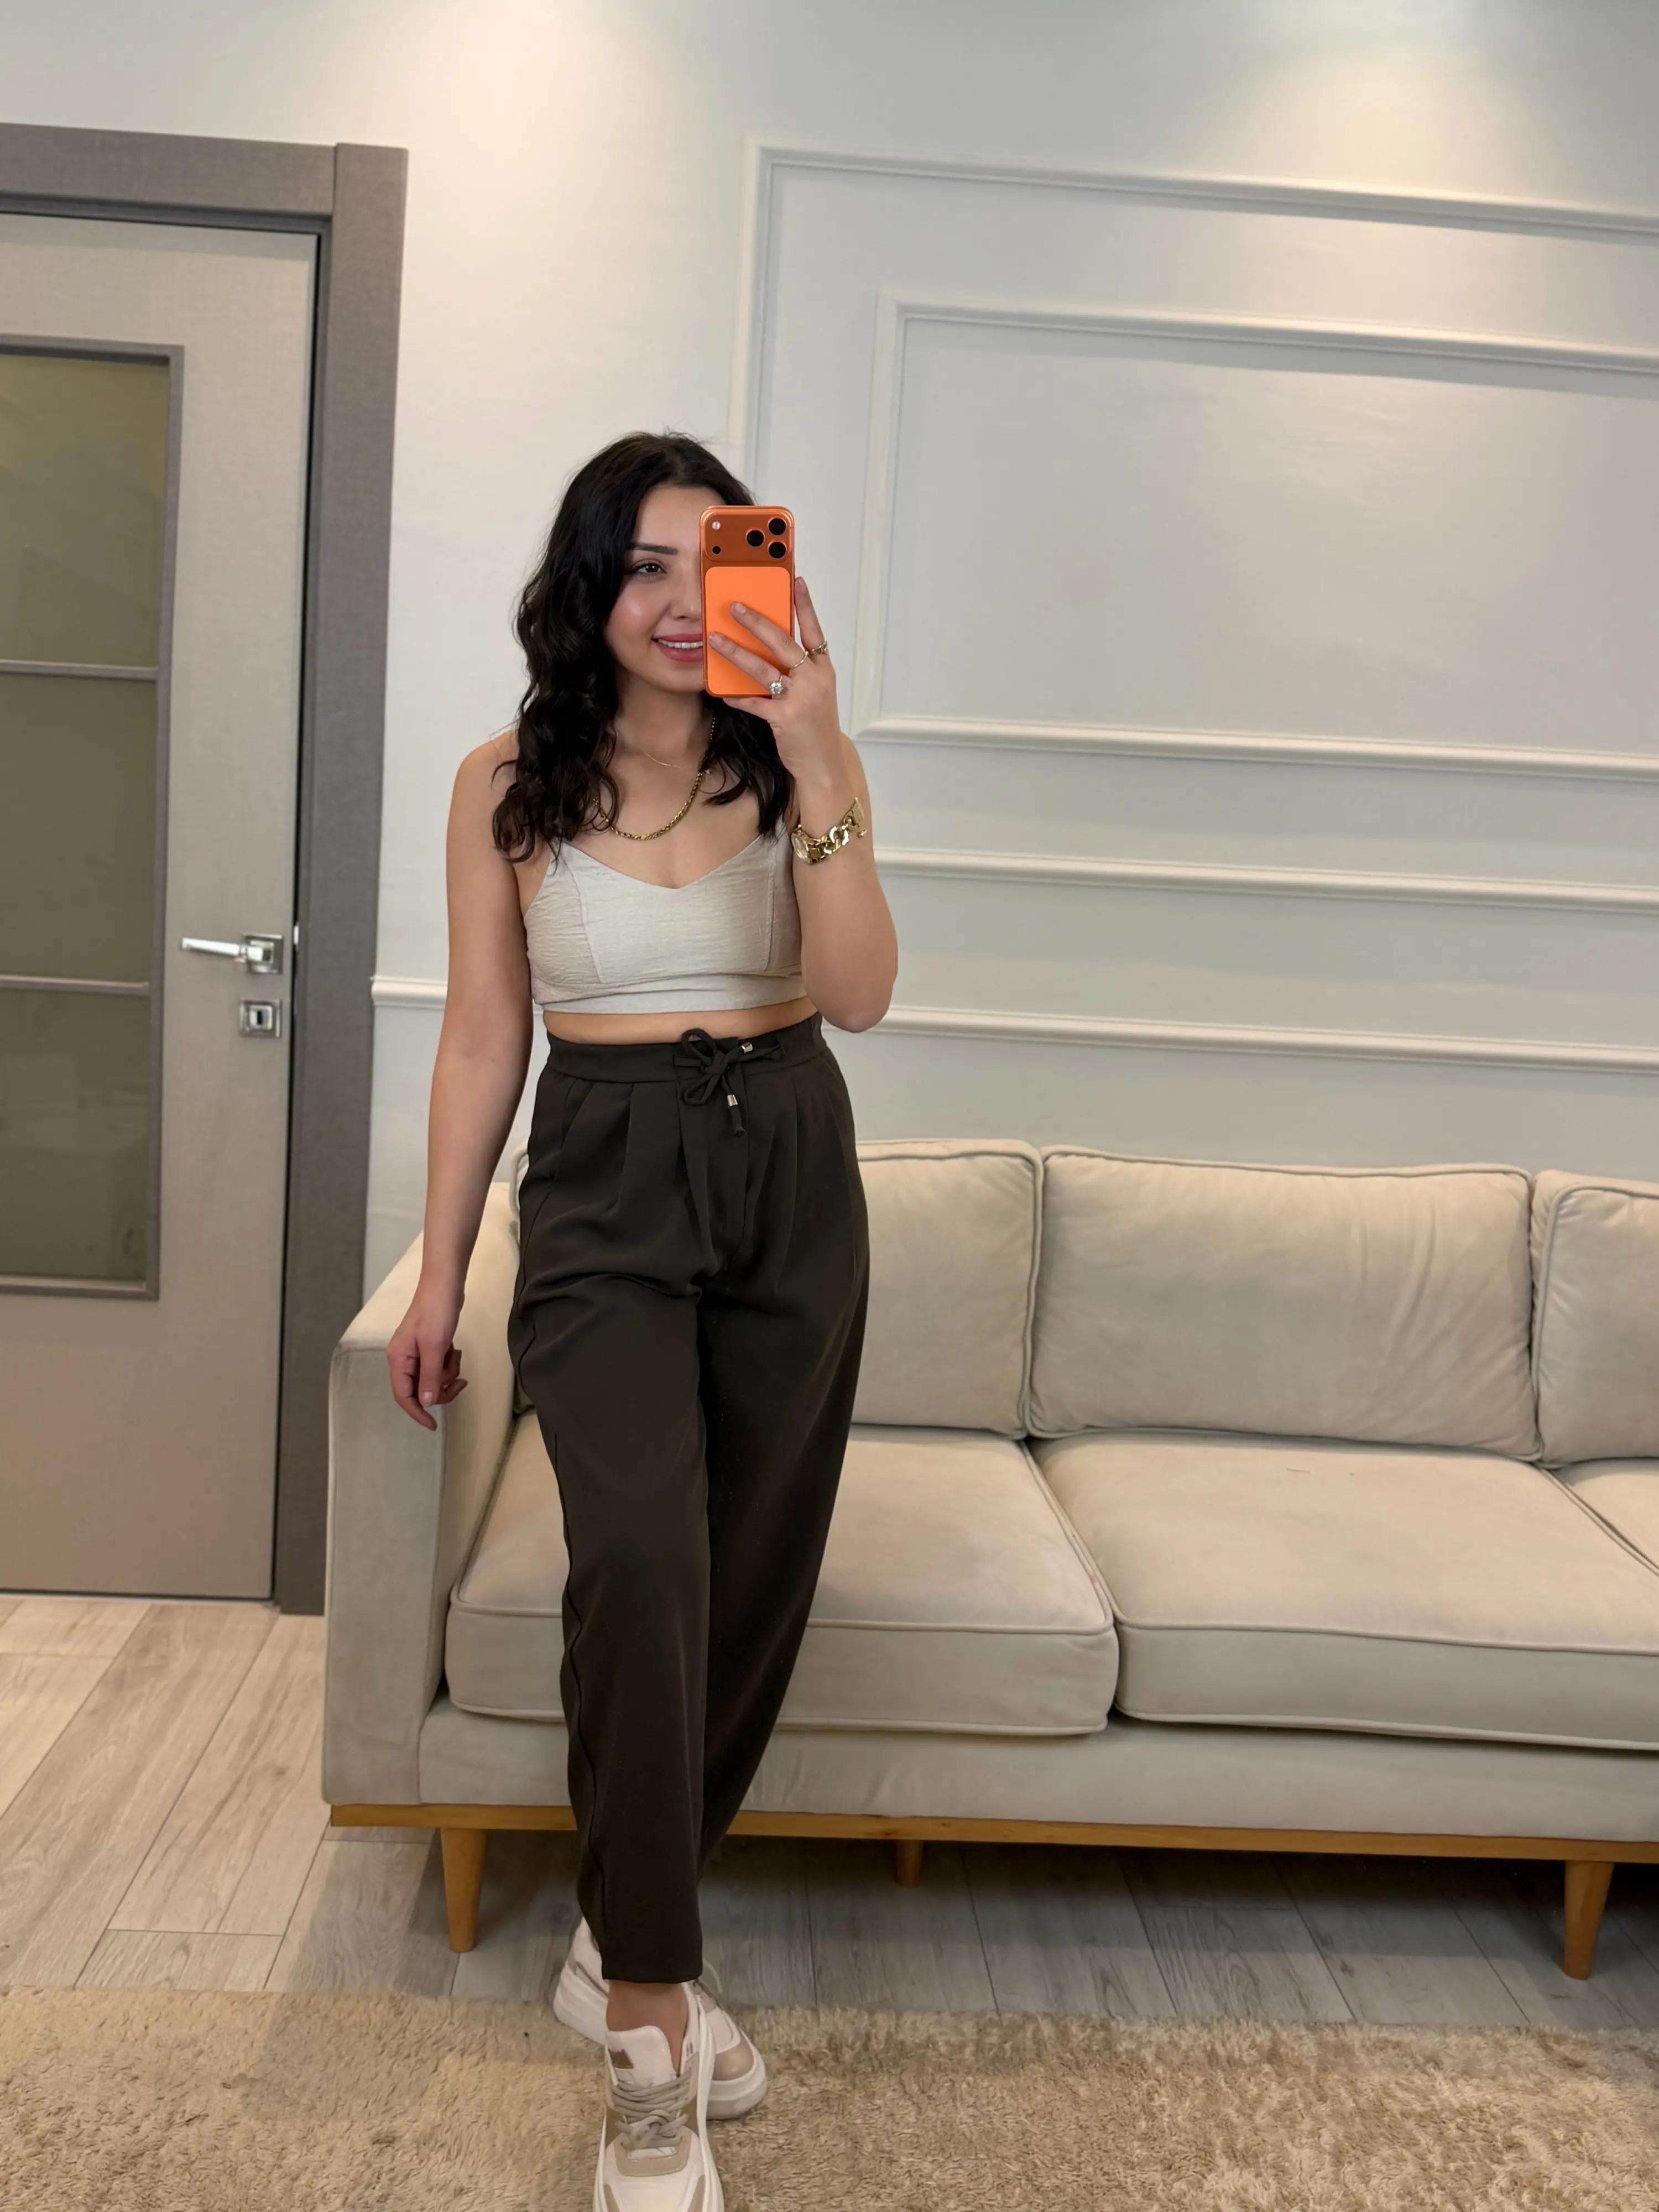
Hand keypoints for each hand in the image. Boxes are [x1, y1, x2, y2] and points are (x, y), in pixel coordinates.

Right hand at [387, 1282, 468, 1429]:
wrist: (445, 1285)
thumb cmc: (437, 1312)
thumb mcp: (434, 1347)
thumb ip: (429, 1376)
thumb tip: (424, 1403)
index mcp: (398, 1359)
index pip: (403, 1396)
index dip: (417, 1413)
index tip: (433, 1424)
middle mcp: (404, 1359)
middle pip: (421, 1390)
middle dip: (441, 1388)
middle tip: (461, 1382)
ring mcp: (417, 1353)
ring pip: (433, 1379)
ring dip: (448, 1373)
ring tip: (455, 1354)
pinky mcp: (430, 1347)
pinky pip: (439, 1366)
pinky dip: (449, 1363)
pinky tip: (454, 1349)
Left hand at [707, 577, 844, 790]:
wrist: (823, 764)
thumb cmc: (815, 727)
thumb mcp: (815, 693)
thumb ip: (798, 671)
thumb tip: (767, 650)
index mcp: (822, 669)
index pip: (814, 631)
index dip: (804, 606)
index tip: (795, 581)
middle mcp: (813, 679)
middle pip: (783, 643)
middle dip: (757, 623)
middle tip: (735, 607)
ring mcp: (800, 699)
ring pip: (764, 669)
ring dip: (737, 653)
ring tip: (715, 640)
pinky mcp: (784, 719)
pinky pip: (754, 702)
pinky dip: (737, 696)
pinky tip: (721, 691)